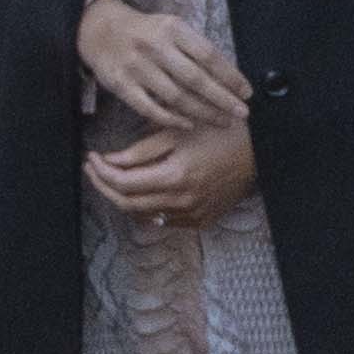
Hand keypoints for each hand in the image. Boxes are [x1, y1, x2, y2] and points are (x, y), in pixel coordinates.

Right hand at [77, 0, 252, 131]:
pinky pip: (150, 107)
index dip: (230, 76)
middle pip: (196, 79)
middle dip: (222, 99)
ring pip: (176, 97)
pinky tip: (188, 125)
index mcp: (173, 29)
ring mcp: (137, 67)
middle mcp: (155, 46)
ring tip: (221, 122)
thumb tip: (228, 77)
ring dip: (202, 112)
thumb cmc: (145, 32)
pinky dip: (171, 119)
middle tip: (242, 113)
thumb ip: (194, 49)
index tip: (246, 92)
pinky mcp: (121, 84)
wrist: (99, 30)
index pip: (209, 55)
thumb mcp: (170, 28)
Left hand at [83, 120, 257, 230]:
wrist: (261, 151)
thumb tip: (109, 160)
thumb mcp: (178, 132)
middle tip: (94, 169)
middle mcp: (183, 201)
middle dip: (104, 186)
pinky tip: (142, 190)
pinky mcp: (201, 221)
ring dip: (123, 198)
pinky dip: (147, 207)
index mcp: (175, 177)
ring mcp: (193, 215)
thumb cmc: (221, 133)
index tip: (92, 158)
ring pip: (142, 215)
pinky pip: (163, 220)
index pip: (123, 183)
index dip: (101, 172)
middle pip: (127, 203)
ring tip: (114, 178)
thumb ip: (141, 150)